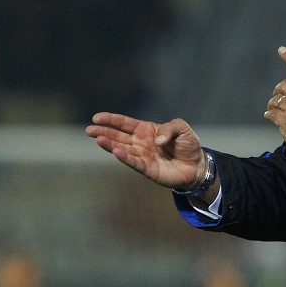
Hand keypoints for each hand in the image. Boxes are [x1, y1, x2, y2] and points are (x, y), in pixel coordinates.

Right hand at [86, 113, 206, 190]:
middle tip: (89, 130)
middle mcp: (140, 142)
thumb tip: (157, 140)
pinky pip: (134, 162)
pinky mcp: (147, 169)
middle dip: (104, 132)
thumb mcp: (181, 128)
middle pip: (118, 136)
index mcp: (145, 130)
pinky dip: (125, 158)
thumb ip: (169, 128)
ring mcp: (142, 156)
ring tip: (98, 139)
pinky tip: (115, 152)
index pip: (124, 123)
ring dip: (110, 144)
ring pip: (122, 149)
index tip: (97, 117)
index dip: (111, 119)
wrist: (196, 166)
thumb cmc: (187, 145)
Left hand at [264, 46, 285, 171]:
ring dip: (273, 104)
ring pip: (276, 99)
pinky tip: (271, 116)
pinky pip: (271, 112)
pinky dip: (269, 114)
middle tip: (278, 97)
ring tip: (274, 110)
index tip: (281, 49)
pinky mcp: (285, 121)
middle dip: (279, 90)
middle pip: (284, 84)